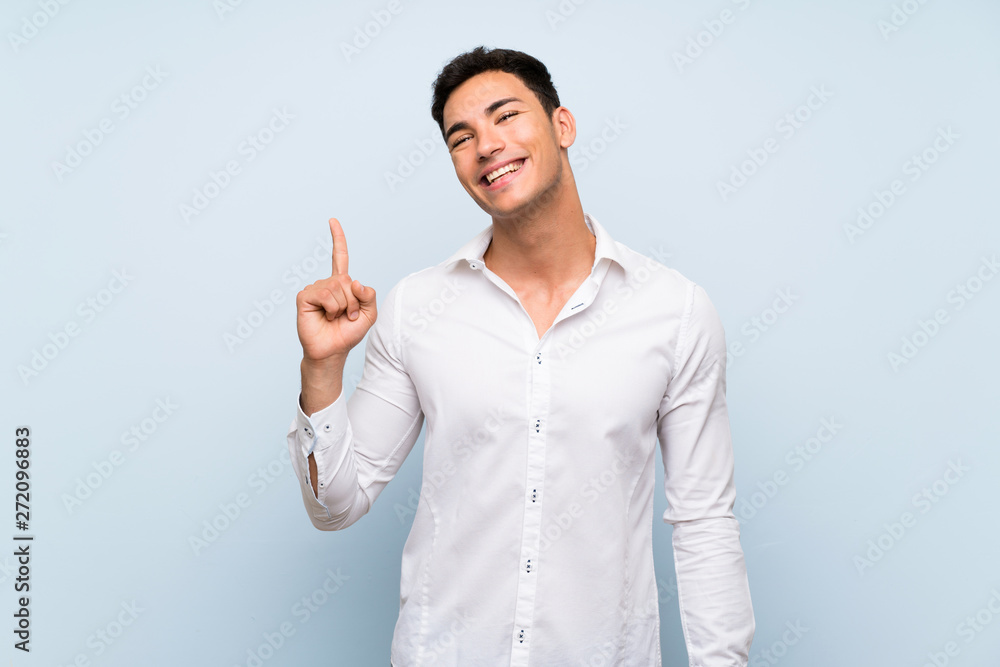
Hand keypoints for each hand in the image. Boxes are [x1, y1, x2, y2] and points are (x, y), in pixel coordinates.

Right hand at [295, 218, 376, 361]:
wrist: (332, 350)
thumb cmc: (348, 333)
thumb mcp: (369, 314)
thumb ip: (369, 296)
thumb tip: (356, 282)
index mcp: (341, 284)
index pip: (339, 257)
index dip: (337, 239)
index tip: (332, 221)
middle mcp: (326, 283)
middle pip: (347, 280)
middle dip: (353, 301)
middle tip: (347, 316)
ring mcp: (314, 288)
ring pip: (338, 288)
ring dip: (343, 307)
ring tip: (336, 318)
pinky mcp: (304, 296)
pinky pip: (326, 294)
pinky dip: (332, 308)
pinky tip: (326, 316)